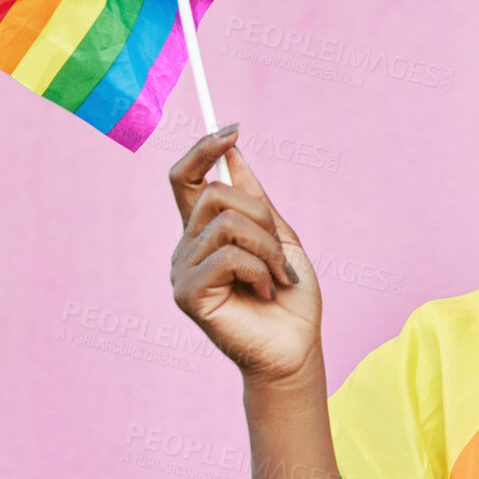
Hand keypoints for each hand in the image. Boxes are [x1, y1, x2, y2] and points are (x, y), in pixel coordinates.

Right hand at [169, 125, 320, 383]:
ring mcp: (183, 270)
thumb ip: (256, 200)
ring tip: (277, 277)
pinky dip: (260, 269)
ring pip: (226, 223)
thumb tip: (235, 152)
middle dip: (261, 216)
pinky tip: (265, 292)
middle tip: (279, 253)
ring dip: (267, 247)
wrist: (296, 347)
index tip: (233, 130)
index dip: (204, 149)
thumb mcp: (280, 238)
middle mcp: (186, 248)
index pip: (186, 179)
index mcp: (204, 233)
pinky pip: (227, 255)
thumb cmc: (290, 298)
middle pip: (215, 194)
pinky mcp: (188, 294)